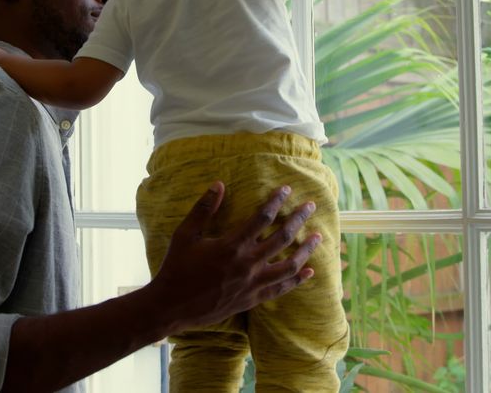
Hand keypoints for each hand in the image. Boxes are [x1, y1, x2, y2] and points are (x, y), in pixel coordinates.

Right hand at [147, 182, 320, 334]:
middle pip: (282, 238)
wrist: (172, 306)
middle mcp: (247, 264)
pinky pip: (281, 289)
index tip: (287, 189)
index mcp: (231, 246)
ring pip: (288, 265)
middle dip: (299, 219)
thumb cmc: (176, 268)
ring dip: (305, 250)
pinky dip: (297, 280)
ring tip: (318, 236)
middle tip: (311, 205)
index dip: (276, 201)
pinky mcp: (252, 299)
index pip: (262, 218)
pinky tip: (309, 272)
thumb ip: (203, 209)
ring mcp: (252, 284)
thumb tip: (218, 184)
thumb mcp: (184, 235)